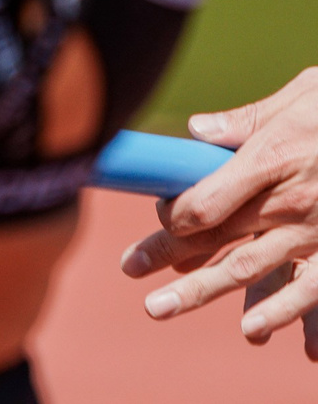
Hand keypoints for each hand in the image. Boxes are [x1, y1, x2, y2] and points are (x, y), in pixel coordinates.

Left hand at [122, 67, 317, 355]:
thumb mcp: (304, 97)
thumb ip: (248, 120)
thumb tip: (197, 130)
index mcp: (271, 161)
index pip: (204, 200)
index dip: (171, 212)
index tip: (157, 213)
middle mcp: (288, 204)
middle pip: (215, 238)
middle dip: (166, 255)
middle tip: (129, 269)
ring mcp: (315, 233)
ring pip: (249, 270)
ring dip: (202, 291)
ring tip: (160, 308)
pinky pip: (310, 289)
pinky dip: (284, 313)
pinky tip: (254, 331)